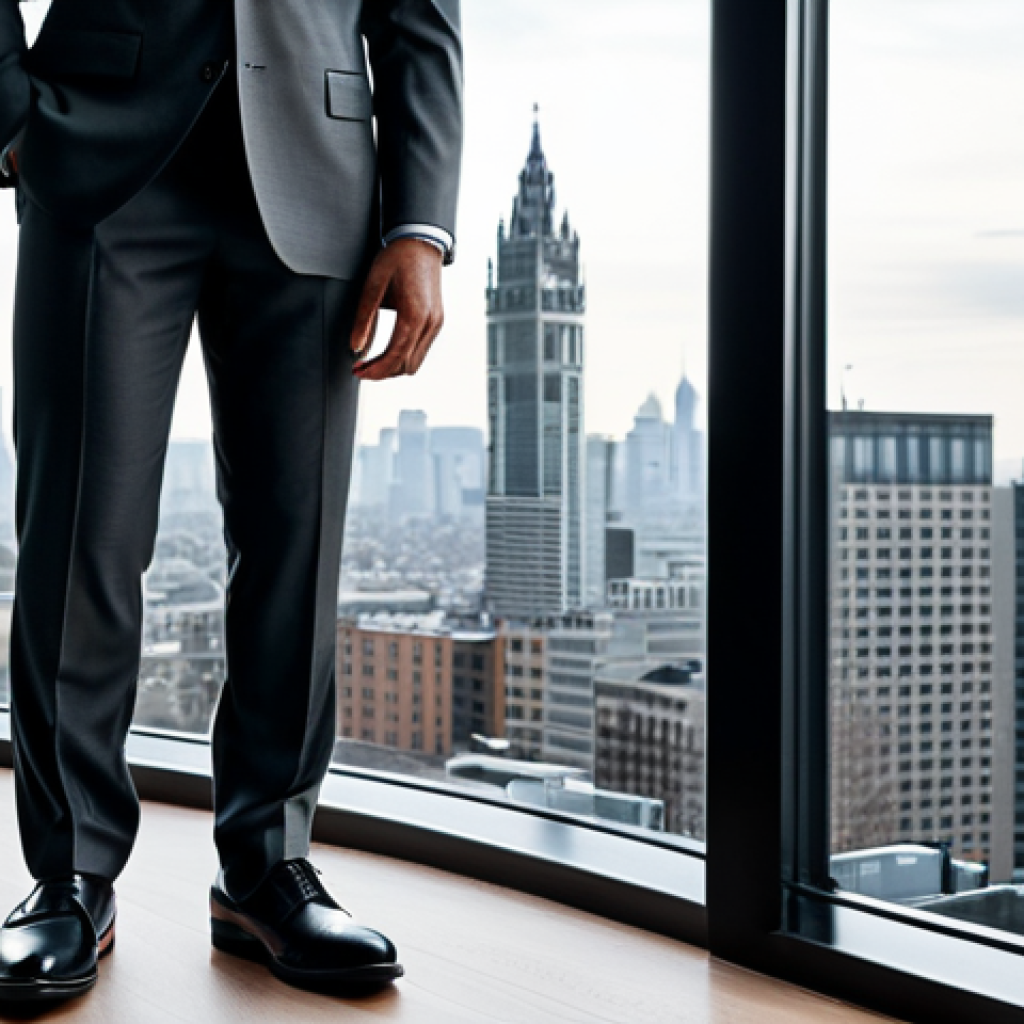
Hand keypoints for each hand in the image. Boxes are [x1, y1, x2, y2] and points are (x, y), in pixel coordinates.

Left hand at [350, 239, 444, 379]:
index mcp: (414, 314)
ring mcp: (436, 324)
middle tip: (360, 368)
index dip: (375, 370)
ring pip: (415, 362)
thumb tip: (355, 348)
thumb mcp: (373, 285)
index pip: (395, 356)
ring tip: (372, 361)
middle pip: (406, 365)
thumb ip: (364, 319)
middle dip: (382, 372)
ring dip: (393, 367)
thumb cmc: (397, 258)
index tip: (358, 372)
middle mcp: (430, 323)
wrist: (421, 241)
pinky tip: (387, 351)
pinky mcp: (436, 322)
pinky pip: (420, 350)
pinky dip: (403, 357)